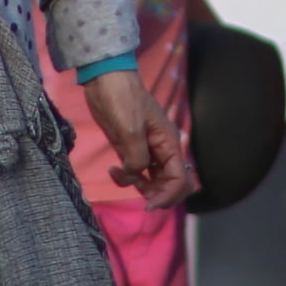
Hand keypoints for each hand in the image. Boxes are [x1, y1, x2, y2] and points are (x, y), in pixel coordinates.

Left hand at [84, 68, 196, 206]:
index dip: (168, 195)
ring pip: (153, 180)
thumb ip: (137, 158)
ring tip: (121, 176)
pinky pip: (136, 173)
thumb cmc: (122, 100)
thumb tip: (136, 174)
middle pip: (170, 183)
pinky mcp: (130, 149)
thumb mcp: (131, 130)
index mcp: (169, 143)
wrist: (105, 80)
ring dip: (141, 188)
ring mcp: (146, 150)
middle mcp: (162, 150)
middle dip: (158, 195)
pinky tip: (113, 170)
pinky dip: (127, 178)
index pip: (179, 179)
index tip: (149, 205)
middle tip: (140, 200)